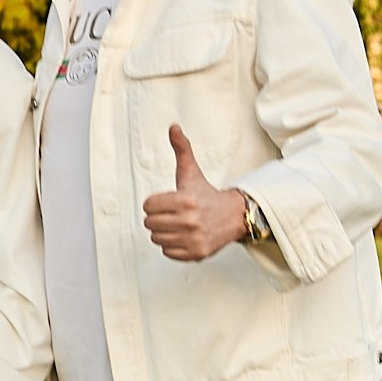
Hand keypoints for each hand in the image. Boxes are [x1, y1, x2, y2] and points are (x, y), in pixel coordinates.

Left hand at [142, 124, 248, 260]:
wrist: (233, 216)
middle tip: (173, 213)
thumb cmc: (206, 194)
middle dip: (159, 217)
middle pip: (150, 224)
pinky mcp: (196, 253)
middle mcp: (189, 221)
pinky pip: (168, 252)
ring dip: (164, 232)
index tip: (168, 201)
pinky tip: (184, 236)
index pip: (148, 206)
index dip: (155, 203)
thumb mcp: (191, 172)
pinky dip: (173, 246)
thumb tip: (173, 127)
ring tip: (179, 224)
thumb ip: (181, 149)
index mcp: (185, 200)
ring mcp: (193, 239)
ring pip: (157, 239)